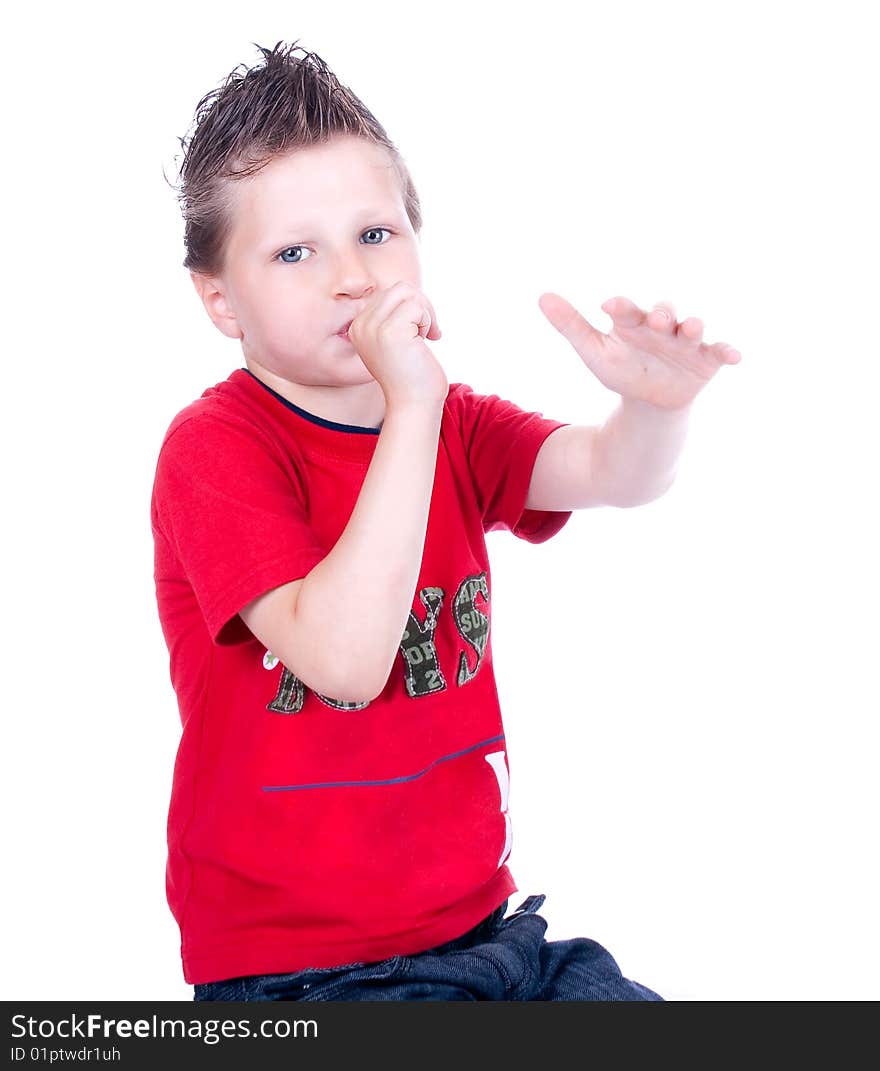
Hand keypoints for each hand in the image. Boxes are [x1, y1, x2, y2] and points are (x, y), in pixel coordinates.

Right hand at [349, 282, 447, 407]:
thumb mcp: (396, 342)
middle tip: (430, 332)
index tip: (421, 332)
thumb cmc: (412, 376)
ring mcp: (373, 328)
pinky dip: (429, 322)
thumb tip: (411, 292)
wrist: (414, 405)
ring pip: (408, 293)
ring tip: (426, 337)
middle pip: (400, 289)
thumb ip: (394, 317)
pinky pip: (417, 307)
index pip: (389, 293)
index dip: (412, 308)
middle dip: (422, 306)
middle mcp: (360, 326)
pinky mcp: (390, 331)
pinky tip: (426, 343)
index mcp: (358, 327)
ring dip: (426, 313)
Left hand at [538, 293, 741, 410]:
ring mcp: (686, 340)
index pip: (626, 310)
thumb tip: (541, 296)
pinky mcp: (706, 358)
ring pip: (693, 327)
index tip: (610, 305)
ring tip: (693, 327)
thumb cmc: (621, 369)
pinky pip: (719, 351)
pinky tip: (734, 356)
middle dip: (663, 314)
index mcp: (633, 321)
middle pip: (665, 313)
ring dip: (694, 325)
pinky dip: (728, 351)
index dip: (621, 307)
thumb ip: (570, 325)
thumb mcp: (593, 351)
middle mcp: (662, 326)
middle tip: (658, 319)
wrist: (650, 400)